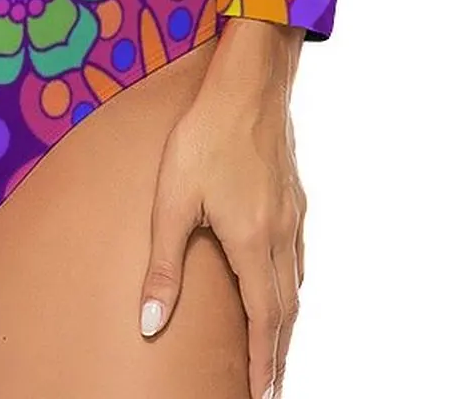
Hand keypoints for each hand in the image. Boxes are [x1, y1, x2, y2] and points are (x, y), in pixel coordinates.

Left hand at [139, 17, 305, 398]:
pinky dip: (291, 284)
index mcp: (252, 242)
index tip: (261, 395)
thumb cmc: (204, 134)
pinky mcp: (294, 195)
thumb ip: (163, 264)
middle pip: (286, 311)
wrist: (249, 82)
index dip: (263, 363)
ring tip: (276, 349)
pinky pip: (298, 255)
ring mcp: (293, 214)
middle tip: (271, 386)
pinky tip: (282, 283)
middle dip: (278, 353)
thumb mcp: (172, 198)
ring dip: (286, 322)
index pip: (264, 321)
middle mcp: (281, 235)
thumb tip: (150, 323)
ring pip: (296, 284)